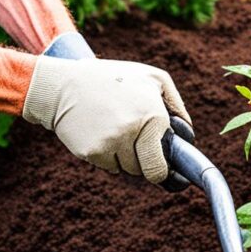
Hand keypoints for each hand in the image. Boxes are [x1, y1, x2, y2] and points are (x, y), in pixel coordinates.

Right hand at [22, 57, 192, 183]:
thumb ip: (176, 107)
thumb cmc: (114, 80)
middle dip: (145, 164)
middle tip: (136, 145)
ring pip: (127, 170)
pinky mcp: (90, 152)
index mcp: (153, 115)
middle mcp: (133, 131)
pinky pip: (108, 167)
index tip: (164, 172)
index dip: (163, 170)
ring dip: (125, 157)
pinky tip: (99, 132)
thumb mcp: (153, 79)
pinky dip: (106, 156)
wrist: (63, 85)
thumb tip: (187, 138)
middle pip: (146, 172)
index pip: (162, 164)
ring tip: (114, 129)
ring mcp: (110, 143)